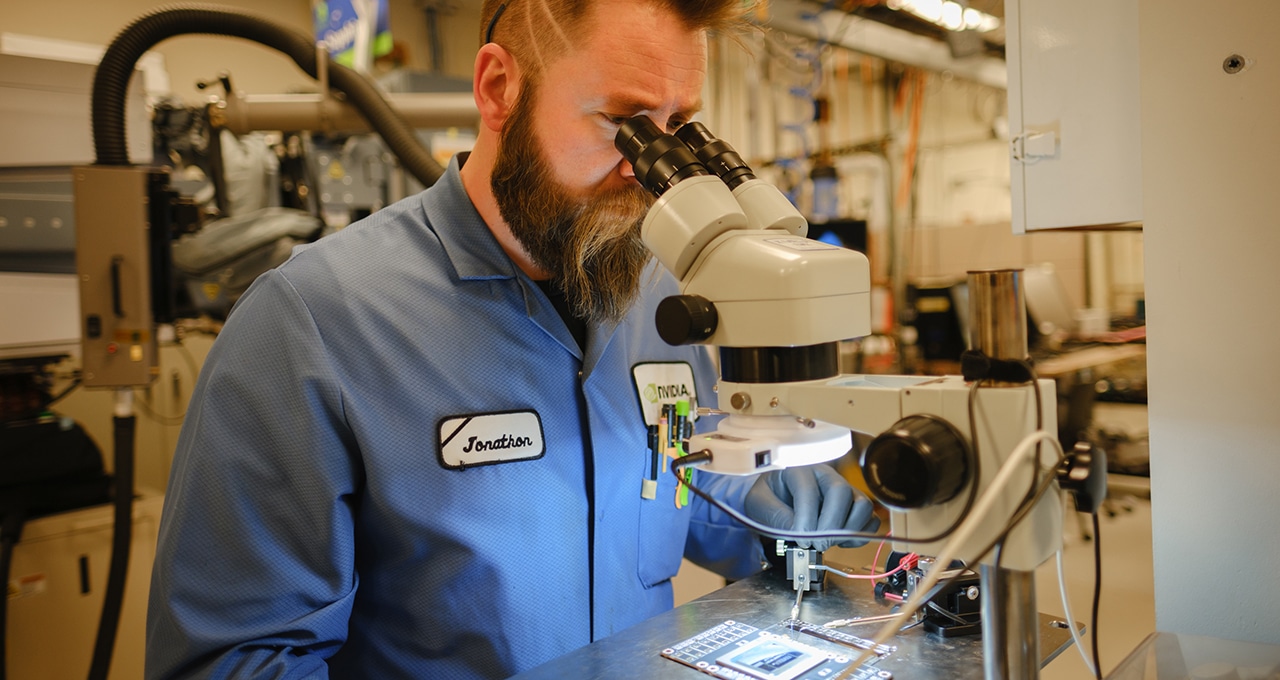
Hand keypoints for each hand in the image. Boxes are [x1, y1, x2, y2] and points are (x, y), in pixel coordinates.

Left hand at [744, 464, 879, 550]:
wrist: (776, 497)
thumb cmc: (769, 497)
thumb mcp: (759, 503)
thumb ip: (775, 516)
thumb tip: (800, 533)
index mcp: (799, 469)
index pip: (809, 490)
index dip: (806, 518)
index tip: (800, 538)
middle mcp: (825, 475)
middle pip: (841, 492)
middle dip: (830, 524)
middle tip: (817, 544)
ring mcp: (844, 489)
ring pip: (862, 505)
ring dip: (847, 530)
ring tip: (828, 542)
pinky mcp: (854, 505)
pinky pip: (870, 520)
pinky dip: (858, 535)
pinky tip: (838, 541)